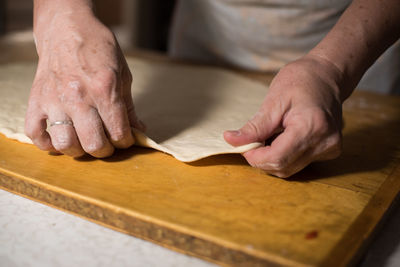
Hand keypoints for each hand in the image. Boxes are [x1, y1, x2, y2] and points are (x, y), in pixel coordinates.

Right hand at [25, 10, 142, 157]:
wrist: (66, 28)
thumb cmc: (98, 49)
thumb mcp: (123, 74)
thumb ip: (129, 106)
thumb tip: (139, 129)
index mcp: (104, 89)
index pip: (119, 133)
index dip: (126, 141)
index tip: (126, 138)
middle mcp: (79, 97)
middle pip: (94, 145)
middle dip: (106, 150)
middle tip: (108, 143)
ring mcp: (55, 100)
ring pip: (65, 144)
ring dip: (79, 150)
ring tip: (85, 142)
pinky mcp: (37, 101)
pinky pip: (36, 134)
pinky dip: (48, 143)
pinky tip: (59, 139)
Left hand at [224, 55, 343, 177]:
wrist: (328, 75)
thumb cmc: (301, 80)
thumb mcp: (273, 100)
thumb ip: (254, 126)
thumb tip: (230, 141)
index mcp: (311, 127)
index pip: (277, 157)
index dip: (255, 157)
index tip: (243, 146)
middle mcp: (325, 142)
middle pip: (282, 167)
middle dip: (261, 158)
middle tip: (252, 139)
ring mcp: (329, 148)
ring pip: (289, 169)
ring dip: (271, 158)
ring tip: (269, 135)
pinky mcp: (329, 151)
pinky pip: (298, 163)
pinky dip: (284, 155)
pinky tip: (282, 137)